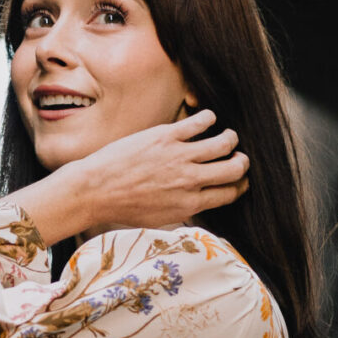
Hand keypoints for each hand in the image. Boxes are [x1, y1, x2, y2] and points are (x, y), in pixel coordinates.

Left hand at [79, 108, 248, 230]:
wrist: (95, 190)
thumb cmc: (124, 207)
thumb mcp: (160, 219)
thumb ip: (183, 210)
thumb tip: (199, 204)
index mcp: (190, 203)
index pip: (230, 193)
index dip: (240, 184)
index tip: (239, 178)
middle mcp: (190, 181)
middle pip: (234, 168)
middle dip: (242, 161)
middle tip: (239, 156)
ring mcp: (179, 156)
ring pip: (223, 142)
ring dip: (230, 138)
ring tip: (227, 135)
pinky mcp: (166, 136)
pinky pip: (199, 122)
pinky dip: (209, 118)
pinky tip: (207, 118)